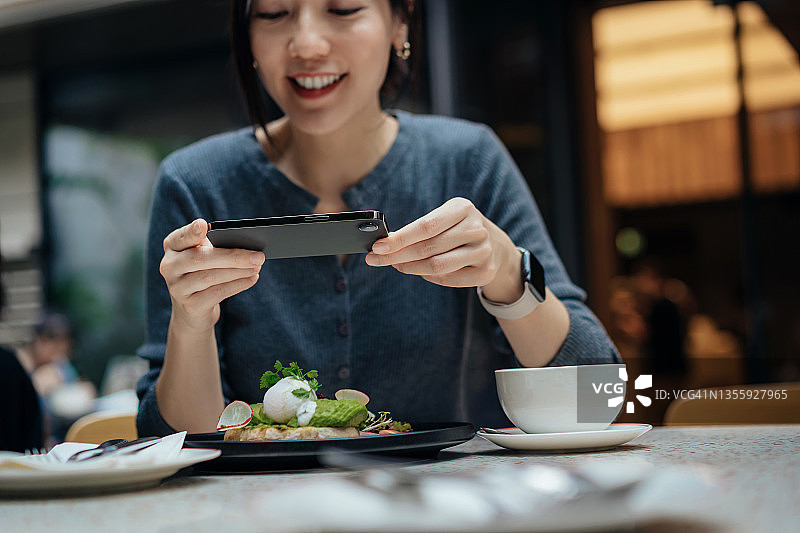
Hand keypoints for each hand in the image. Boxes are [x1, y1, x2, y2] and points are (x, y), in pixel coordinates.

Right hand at [159, 219, 264, 330]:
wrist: (192, 310)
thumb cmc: (202, 273)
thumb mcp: (203, 256)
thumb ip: (215, 246)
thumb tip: (247, 247)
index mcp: (172, 246)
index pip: (180, 237)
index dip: (191, 232)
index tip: (203, 226)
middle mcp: (169, 266)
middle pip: (200, 259)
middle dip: (232, 257)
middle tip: (258, 256)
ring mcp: (177, 288)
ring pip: (210, 277)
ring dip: (238, 271)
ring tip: (257, 267)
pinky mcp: (190, 306)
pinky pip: (217, 293)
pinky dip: (238, 285)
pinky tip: (252, 279)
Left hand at [365, 198, 522, 302]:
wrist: (495, 246)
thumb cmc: (458, 229)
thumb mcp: (444, 218)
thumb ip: (418, 229)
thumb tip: (384, 243)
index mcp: (463, 208)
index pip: (426, 226)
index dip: (400, 238)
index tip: (377, 246)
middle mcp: (476, 229)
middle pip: (428, 247)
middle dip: (397, 255)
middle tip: (375, 259)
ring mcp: (483, 251)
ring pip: (437, 266)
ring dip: (410, 268)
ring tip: (395, 265)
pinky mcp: (485, 272)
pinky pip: (447, 279)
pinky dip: (428, 277)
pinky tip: (419, 271)